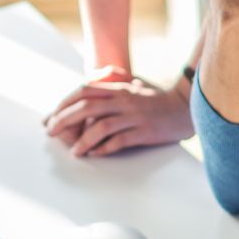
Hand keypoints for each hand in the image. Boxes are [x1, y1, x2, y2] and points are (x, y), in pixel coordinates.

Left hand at [43, 73, 191, 156]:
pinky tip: (94, 154)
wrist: (187, 107)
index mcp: (118, 88)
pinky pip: (119, 141)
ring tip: (73, 151)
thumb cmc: (157, 98)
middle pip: (86, 107)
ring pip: (100, 127)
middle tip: (51, 131)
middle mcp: (123, 100)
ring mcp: (134, 116)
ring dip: (83, 140)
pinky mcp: (144, 132)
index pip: (83, 91)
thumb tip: (87, 87)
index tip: (51, 116)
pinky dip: (104, 148)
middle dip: (64, 120)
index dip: (64, 103)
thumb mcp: (134, 85)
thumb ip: (112, 84)